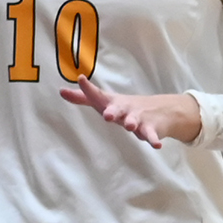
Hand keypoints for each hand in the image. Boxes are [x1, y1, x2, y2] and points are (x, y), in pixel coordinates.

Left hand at [59, 77, 200, 148]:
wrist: (161, 109)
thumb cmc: (124, 107)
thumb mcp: (105, 102)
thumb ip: (83, 98)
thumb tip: (61, 92)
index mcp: (111, 103)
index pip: (97, 95)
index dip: (87, 88)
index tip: (80, 78)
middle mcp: (124, 108)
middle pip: (117, 109)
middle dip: (112, 112)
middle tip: (107, 115)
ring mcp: (139, 118)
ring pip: (135, 121)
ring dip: (132, 123)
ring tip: (130, 126)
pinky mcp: (151, 128)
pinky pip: (151, 135)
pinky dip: (153, 139)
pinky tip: (156, 144)